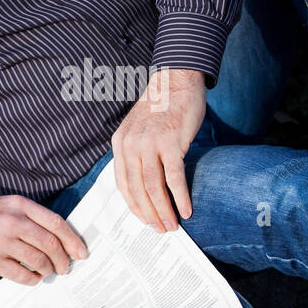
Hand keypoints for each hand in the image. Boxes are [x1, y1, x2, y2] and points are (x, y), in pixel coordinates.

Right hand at [0, 194, 87, 283]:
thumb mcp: (7, 206)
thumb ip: (31, 217)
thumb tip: (61, 239)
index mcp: (19, 205)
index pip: (55, 223)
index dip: (72, 240)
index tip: (81, 253)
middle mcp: (11, 222)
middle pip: (50, 244)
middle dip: (63, 259)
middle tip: (65, 267)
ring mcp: (1, 242)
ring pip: (38, 260)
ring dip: (48, 270)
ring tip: (48, 272)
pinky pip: (22, 274)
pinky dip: (33, 279)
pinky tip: (33, 277)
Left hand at [111, 66, 205, 232]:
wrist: (176, 79)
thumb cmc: (162, 105)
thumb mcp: (138, 128)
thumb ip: (136, 151)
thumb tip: (145, 182)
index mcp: (120, 143)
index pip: (122, 184)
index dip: (134, 206)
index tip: (145, 220)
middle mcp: (131, 145)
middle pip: (137, 190)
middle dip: (150, 214)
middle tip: (161, 229)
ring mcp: (150, 144)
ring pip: (154, 188)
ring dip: (165, 211)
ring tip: (173, 225)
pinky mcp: (171, 142)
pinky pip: (174, 178)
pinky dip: (181, 197)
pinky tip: (187, 209)